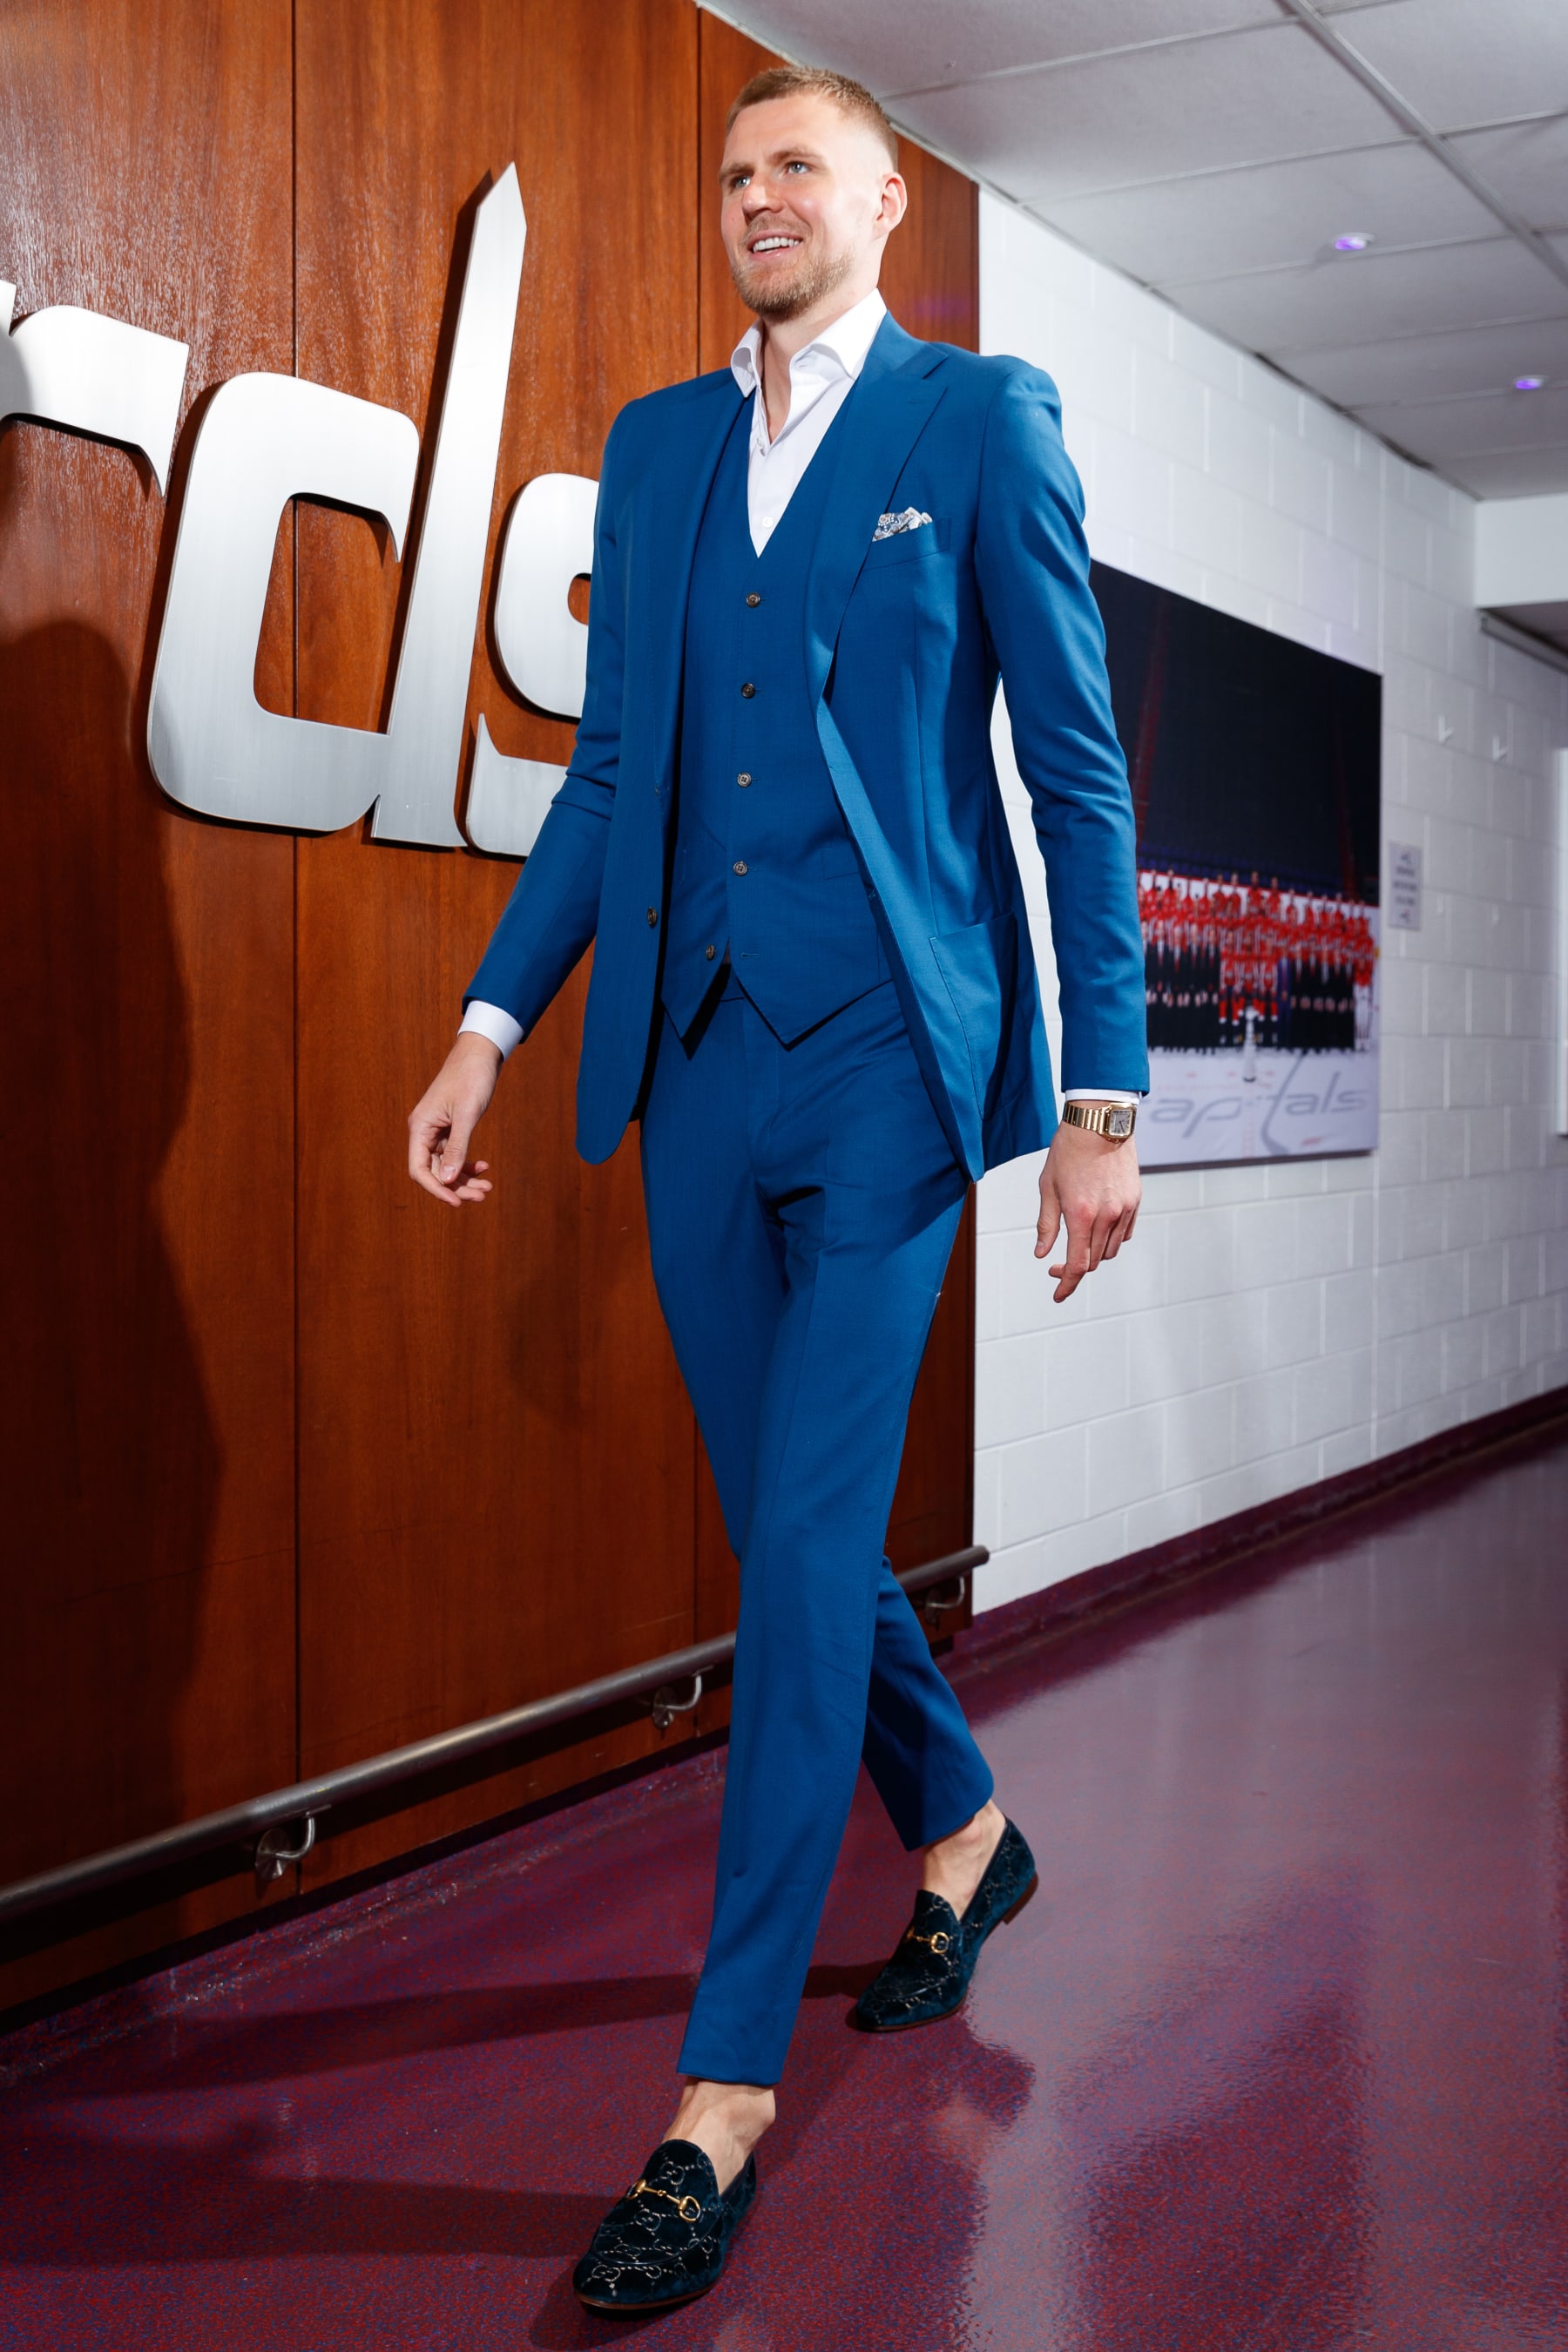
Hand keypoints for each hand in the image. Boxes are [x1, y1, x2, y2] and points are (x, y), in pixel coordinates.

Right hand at [407, 1033, 502, 1206]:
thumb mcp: (467, 1115)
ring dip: (464, 1179)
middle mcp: (424, 1132)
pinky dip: (467, 1164)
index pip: (419, 1170)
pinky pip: (453, 1155)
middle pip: (433, 1172)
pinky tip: (484, 1167)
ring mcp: (436, 1131)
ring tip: (487, 1188)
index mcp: (420, 1127)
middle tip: (482, 1196)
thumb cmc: (471, 1078)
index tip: (457, 1202)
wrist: (480, 1054)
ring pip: (445, 1166)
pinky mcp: (449, 1129)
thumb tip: (445, 1181)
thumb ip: (456, 1148)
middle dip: (456, 1187)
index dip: (436, 1189)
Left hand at [1035, 1114, 1140, 1302]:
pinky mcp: (1135, 1200)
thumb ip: (1046, 1224)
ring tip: (1077, 1243)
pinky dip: (1110, 1240)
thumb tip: (1042, 1253)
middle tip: (1056, 1265)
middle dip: (1074, 1269)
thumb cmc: (1068, 1151)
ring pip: (1110, 1250)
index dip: (1066, 1284)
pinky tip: (1097, 1231)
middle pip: (1094, 1261)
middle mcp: (1106, 1216)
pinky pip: (1124, 1234)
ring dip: (1093, 1255)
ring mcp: (1124, 1209)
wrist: (1099, 1121)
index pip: (1077, 1264)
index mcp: (1081, 1214)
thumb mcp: (1047, 1187)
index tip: (1058, 1295)